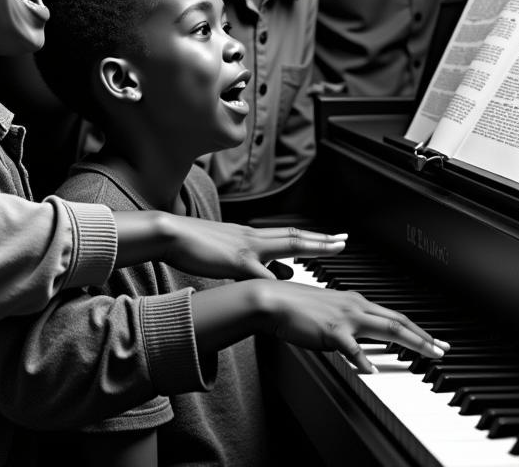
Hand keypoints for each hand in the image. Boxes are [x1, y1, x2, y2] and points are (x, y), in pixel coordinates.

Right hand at [164, 217, 347, 280]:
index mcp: (252, 237)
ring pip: (286, 245)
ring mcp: (246, 248)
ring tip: (333, 249)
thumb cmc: (195, 244)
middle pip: (296, 236)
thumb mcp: (228, 252)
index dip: (313, 238)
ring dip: (311, 246)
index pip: (289, 236)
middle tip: (344, 240)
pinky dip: (274, 279)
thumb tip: (279, 272)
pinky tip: (287, 286)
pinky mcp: (234, 261)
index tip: (333, 239)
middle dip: (322, 239)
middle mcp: (254, 238)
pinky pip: (258, 271)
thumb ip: (254, 263)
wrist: (174, 232)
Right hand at [256, 280, 448, 371]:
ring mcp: (345, 317)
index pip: (394, 317)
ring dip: (413, 342)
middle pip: (399, 322)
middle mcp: (355, 306)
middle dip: (425, 337)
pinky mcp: (331, 330)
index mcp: (355, 301)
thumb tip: (359, 341)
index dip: (417, 329)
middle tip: (443, 349)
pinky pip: (353, 348)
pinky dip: (365, 359)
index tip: (434, 340)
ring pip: (388, 329)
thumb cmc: (296, 306)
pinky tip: (373, 370)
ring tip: (429, 354)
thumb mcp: (328, 312)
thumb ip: (347, 324)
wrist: (273, 300)